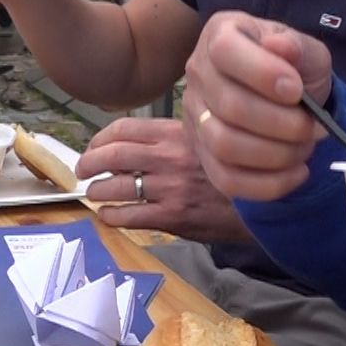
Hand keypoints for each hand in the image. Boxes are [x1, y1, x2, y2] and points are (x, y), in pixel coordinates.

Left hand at [76, 118, 251, 242]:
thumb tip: (135, 145)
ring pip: (116, 186)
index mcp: (176, 133)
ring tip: (94, 194)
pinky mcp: (173, 216)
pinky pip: (130, 215)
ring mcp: (171, 187)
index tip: (93, 146)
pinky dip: (112, 216)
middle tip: (82, 170)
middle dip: (89, 163)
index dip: (101, 138)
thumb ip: (173, 139)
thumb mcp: (205, 141)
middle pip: (112, 155)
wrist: (263, 201)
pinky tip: (109, 216)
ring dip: (97, 191)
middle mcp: (170, 157)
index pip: (124, 129)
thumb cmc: (231, 171)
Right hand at [181, 12, 332, 201]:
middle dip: (283, 124)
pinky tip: (296, 173)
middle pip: (229, 106)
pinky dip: (268, 184)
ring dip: (276, 155)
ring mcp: (196, 116)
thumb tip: (281, 47)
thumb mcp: (304, 49)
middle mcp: (198, 73)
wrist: (284, 93)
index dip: (263, 73)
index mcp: (220, 34)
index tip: (297, 91)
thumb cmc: (292, 66)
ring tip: (304, 148)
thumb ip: (297, 46)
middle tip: (313, 128)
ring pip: (224, 146)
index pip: (226, 51)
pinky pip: (226, 180)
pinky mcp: (203, 154)